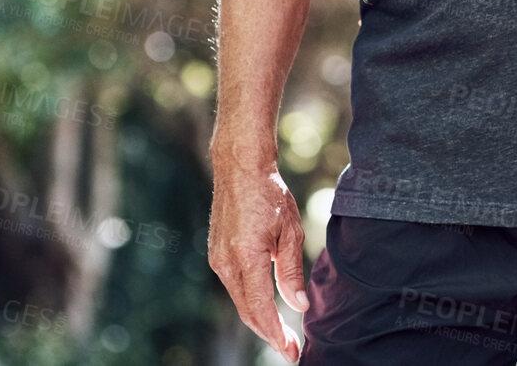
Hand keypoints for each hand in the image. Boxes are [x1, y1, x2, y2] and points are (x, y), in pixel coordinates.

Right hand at [208, 144, 309, 361]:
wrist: (239, 169)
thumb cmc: (269, 195)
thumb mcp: (290, 231)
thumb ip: (292, 272)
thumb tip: (298, 306)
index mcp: (246, 258)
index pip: (260, 309)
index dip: (276, 335)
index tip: (292, 351)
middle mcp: (226, 263)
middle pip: (247, 312)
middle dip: (269, 334)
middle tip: (291, 349)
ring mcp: (218, 259)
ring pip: (240, 301)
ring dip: (260, 320)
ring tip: (283, 334)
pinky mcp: (217, 255)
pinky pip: (235, 287)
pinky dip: (250, 302)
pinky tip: (267, 307)